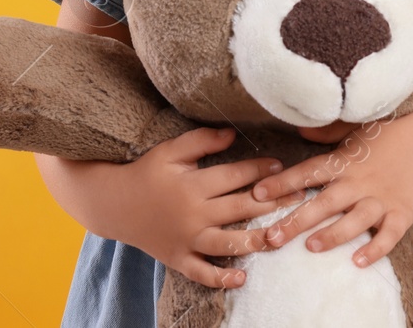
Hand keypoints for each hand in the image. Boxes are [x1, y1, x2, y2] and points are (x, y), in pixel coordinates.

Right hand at [59, 127, 284, 288]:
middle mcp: (193, 214)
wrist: (113, 203)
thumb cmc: (145, 172)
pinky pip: (202, 273)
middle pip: (240, 209)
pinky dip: (221, 279)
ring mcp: (187, 239)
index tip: (281, 166)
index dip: (261, 170)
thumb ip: (201, 140)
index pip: (235, 177)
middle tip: (300, 198)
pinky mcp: (178, 258)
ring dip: (254, 241)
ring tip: (278, 238)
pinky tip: (242, 278)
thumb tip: (232, 134)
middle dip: (272, 203)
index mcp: (193, 184)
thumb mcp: (169, 150)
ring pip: (227, 243)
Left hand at [249, 114, 412, 267]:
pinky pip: (388, 235)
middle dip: (296, 220)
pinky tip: (359, 262)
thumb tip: (298, 129)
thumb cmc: (387, 135)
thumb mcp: (354, 128)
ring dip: (333, 234)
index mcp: (343, 162)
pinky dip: (375, 249)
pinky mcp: (402, 213)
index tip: (257, 194)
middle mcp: (359, 182)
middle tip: (272, 237)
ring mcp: (381, 199)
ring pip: (354, 220)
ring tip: (311, 246)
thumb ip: (326, 134)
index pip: (307, 172)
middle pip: (324, 202)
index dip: (282, 183)